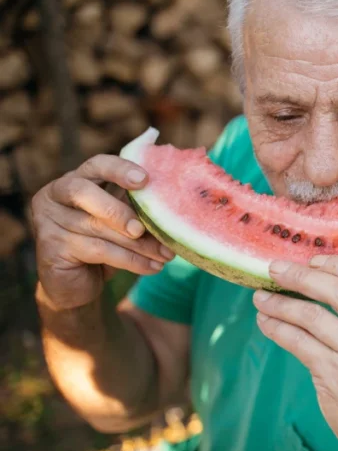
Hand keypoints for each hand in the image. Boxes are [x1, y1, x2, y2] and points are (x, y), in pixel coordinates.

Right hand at [30, 155, 174, 309]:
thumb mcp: (121, 222)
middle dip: (118, 210)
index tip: (145, 179)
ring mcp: (48, 220)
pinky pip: (98, 250)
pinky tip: (153, 267)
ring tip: (166, 255)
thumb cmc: (104, 245)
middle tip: (143, 229)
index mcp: (75, 179)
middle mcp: (55, 195)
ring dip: (138, 244)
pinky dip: (131, 260)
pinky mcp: (50, 247)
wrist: (76, 286)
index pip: (96, 164)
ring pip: (98, 228)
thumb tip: (175, 200)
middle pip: (84, 192)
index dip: (119, 169)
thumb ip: (136, 206)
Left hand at [252, 256, 337, 450]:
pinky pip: (299, 343)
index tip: (313, 260)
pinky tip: (267, 322)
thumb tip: (330, 277)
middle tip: (276, 269)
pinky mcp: (336, 376)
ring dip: (281, 303)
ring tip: (262, 298)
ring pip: (313, 316)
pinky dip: (278, 328)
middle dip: (302, 276)